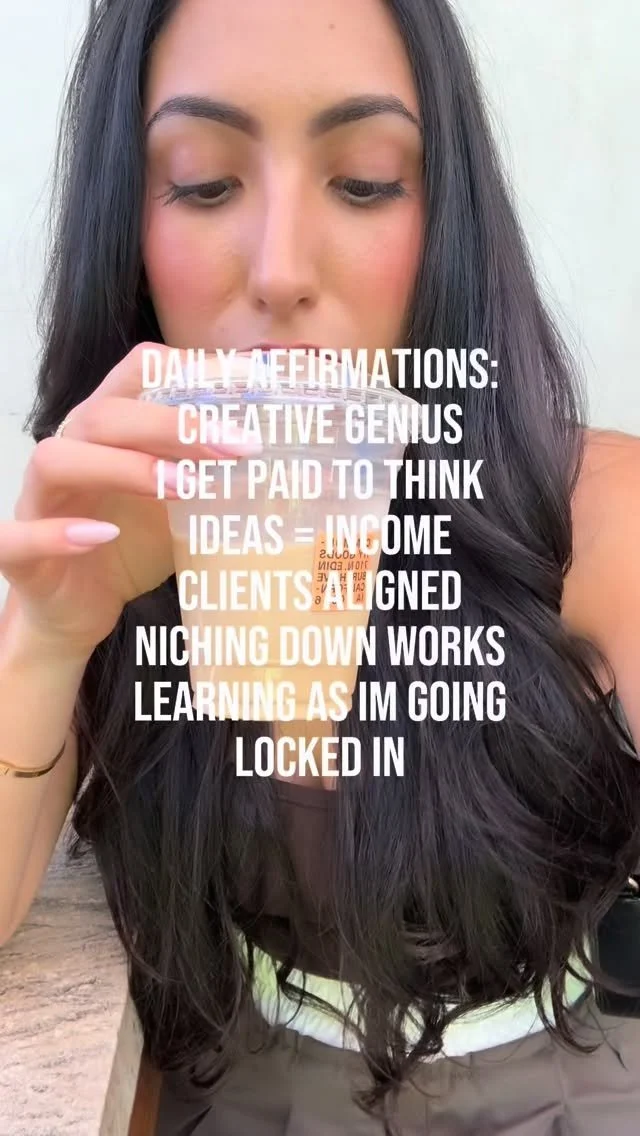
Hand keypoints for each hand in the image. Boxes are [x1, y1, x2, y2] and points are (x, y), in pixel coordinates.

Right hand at [0, 343, 250, 657]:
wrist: (82, 607)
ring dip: (125, 467)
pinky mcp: (19, 551)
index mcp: (110, 429)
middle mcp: (70, 451)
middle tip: (241, 445)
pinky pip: (19, 535)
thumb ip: (224, 477)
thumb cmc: (133, 543)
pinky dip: (59, 533)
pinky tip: (105, 535)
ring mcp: (39, 500)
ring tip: (185, 488)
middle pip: (105, 413)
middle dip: (175, 424)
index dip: (194, 369)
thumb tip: (307, 470)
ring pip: (58, 459)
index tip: (257, 382)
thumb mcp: (185, 504)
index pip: (140, 372)